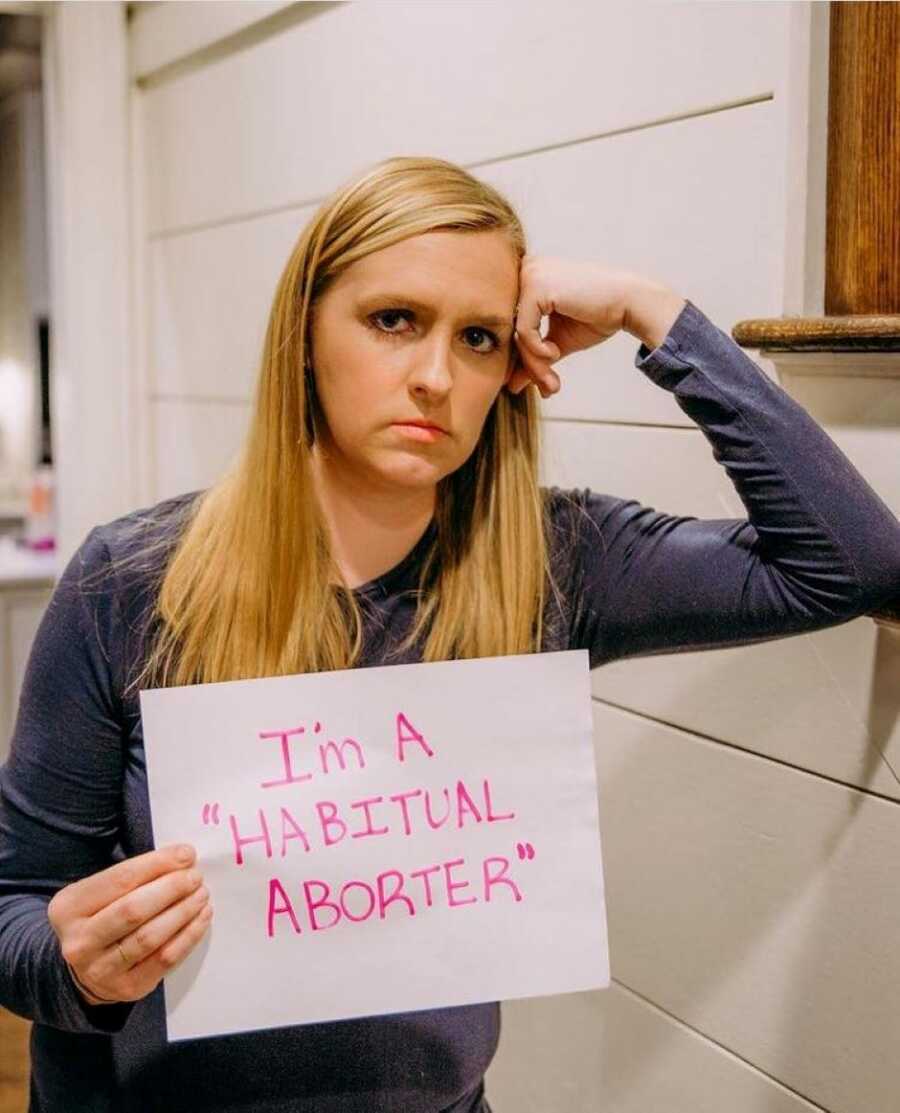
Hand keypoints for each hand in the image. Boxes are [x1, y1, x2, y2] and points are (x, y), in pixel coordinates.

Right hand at [47, 844, 211, 1006]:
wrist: (86, 969)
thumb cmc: (102, 916)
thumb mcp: (102, 892)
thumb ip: (136, 875)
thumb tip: (183, 857)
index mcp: (69, 908)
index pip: (120, 879)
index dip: (157, 864)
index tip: (186, 853)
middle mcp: (79, 942)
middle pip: (133, 910)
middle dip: (172, 889)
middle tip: (196, 877)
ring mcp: (101, 970)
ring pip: (150, 937)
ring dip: (183, 911)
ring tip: (201, 894)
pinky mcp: (127, 987)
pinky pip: (165, 959)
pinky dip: (189, 935)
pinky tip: (202, 917)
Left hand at [506, 256, 680, 397]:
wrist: (629, 303)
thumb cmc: (596, 317)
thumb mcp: (558, 341)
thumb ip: (534, 357)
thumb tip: (512, 384)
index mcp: (528, 279)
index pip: (514, 325)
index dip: (524, 358)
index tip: (539, 383)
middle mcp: (525, 271)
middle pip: (512, 330)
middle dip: (528, 365)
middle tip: (546, 389)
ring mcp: (529, 276)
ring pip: (516, 333)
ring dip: (534, 364)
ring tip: (551, 380)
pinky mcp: (536, 286)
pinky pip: (524, 330)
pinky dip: (537, 349)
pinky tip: (554, 353)